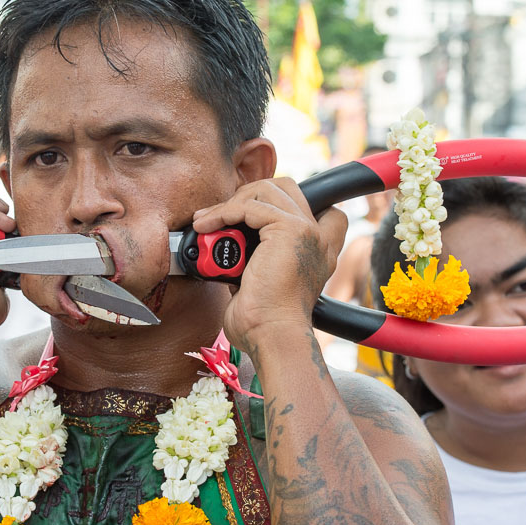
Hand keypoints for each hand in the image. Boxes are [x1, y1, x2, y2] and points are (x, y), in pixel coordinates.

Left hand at [190, 177, 346, 353]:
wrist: (272, 336)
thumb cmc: (262, 322)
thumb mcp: (260, 281)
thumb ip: (254, 257)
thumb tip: (226, 244)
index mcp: (319, 250)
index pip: (314, 206)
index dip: (278, 203)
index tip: (245, 218)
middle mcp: (318, 237)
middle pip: (285, 188)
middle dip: (248, 195)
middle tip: (220, 217)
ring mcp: (306, 230)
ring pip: (266, 190)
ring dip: (230, 202)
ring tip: (207, 222)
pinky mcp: (290, 230)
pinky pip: (249, 205)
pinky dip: (222, 212)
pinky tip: (206, 225)